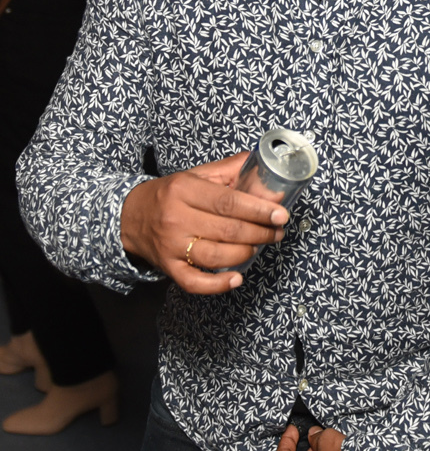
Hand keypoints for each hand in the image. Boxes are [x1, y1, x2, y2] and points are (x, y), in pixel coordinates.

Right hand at [120, 153, 287, 293]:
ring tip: (258, 245)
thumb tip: (262, 165)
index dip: (259, 210)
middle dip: (260, 233)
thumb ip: (228, 170)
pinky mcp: (168, 267)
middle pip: (228, 230)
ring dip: (246, 253)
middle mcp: (176, 218)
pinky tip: (237, 278)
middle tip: (277, 232)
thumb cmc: (168, 195)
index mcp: (184, 191)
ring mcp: (171, 246)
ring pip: (217, 256)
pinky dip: (218, 284)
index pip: (229, 202)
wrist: (127, 216)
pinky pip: (194, 282)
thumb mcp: (194, 176)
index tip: (280, 215)